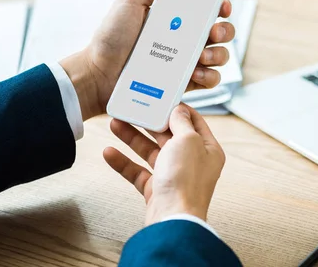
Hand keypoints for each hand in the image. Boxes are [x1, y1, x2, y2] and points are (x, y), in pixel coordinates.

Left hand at [60, 0, 234, 119]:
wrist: (99, 73)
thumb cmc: (110, 38)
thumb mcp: (128, 2)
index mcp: (175, 19)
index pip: (207, 10)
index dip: (221, 7)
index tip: (222, 8)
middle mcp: (185, 40)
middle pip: (221, 33)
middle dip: (225, 31)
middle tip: (211, 34)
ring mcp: (185, 62)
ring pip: (220, 57)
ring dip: (219, 55)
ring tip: (201, 57)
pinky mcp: (184, 84)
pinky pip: (209, 80)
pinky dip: (210, 76)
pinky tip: (196, 73)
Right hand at [103, 104, 224, 223]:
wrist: (173, 220)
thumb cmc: (186, 180)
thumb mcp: (187, 140)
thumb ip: (181, 123)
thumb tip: (179, 110)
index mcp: (208, 149)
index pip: (194, 121)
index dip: (177, 108)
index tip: (161, 97)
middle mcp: (193, 162)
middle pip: (169, 135)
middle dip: (149, 122)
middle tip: (132, 108)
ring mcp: (174, 176)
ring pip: (151, 152)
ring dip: (132, 138)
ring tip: (115, 123)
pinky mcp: (157, 190)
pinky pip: (139, 172)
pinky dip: (124, 162)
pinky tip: (108, 152)